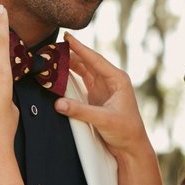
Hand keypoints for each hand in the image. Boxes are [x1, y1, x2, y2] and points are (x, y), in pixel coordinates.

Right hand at [54, 34, 148, 158]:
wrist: (131, 147)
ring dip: (69, 64)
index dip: (80, 48)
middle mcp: (110, 80)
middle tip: (53, 46)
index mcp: (117, 79)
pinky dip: (70, 76)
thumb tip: (58, 103)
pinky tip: (59, 73)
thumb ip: (80, 111)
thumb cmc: (125, 131)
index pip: (95, 60)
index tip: (67, 36)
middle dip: (71, 54)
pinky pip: (81, 82)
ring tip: (53, 56)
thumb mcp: (103, 119)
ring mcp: (102, 88)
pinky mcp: (96, 97)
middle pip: (87, 62)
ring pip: (83, 70)